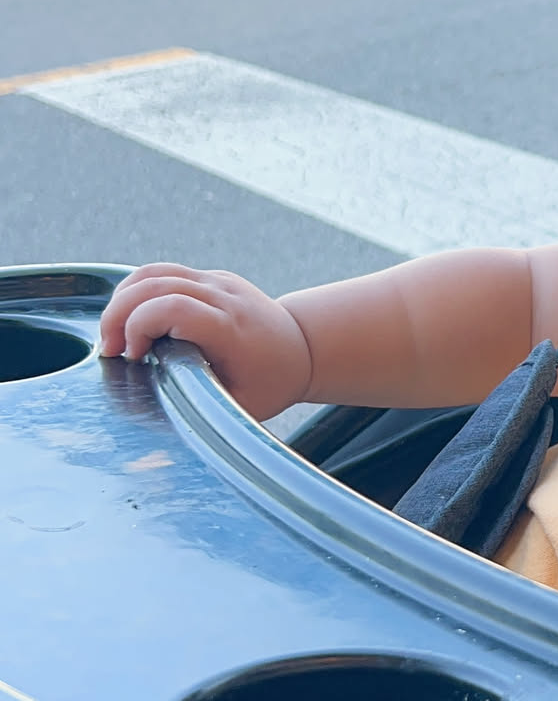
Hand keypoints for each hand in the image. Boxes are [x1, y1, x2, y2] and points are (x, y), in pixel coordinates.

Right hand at [97, 266, 313, 419]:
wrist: (306, 348)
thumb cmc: (272, 383)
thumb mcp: (240, 408)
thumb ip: (200, 408)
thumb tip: (157, 428)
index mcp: (230, 327)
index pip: (173, 306)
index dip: (139, 325)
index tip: (131, 356)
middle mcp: (223, 296)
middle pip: (153, 283)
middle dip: (117, 313)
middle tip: (109, 349)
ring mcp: (216, 281)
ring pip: (153, 272)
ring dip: (122, 299)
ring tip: (114, 335)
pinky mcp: (209, 277)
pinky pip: (162, 272)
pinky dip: (136, 292)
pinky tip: (130, 320)